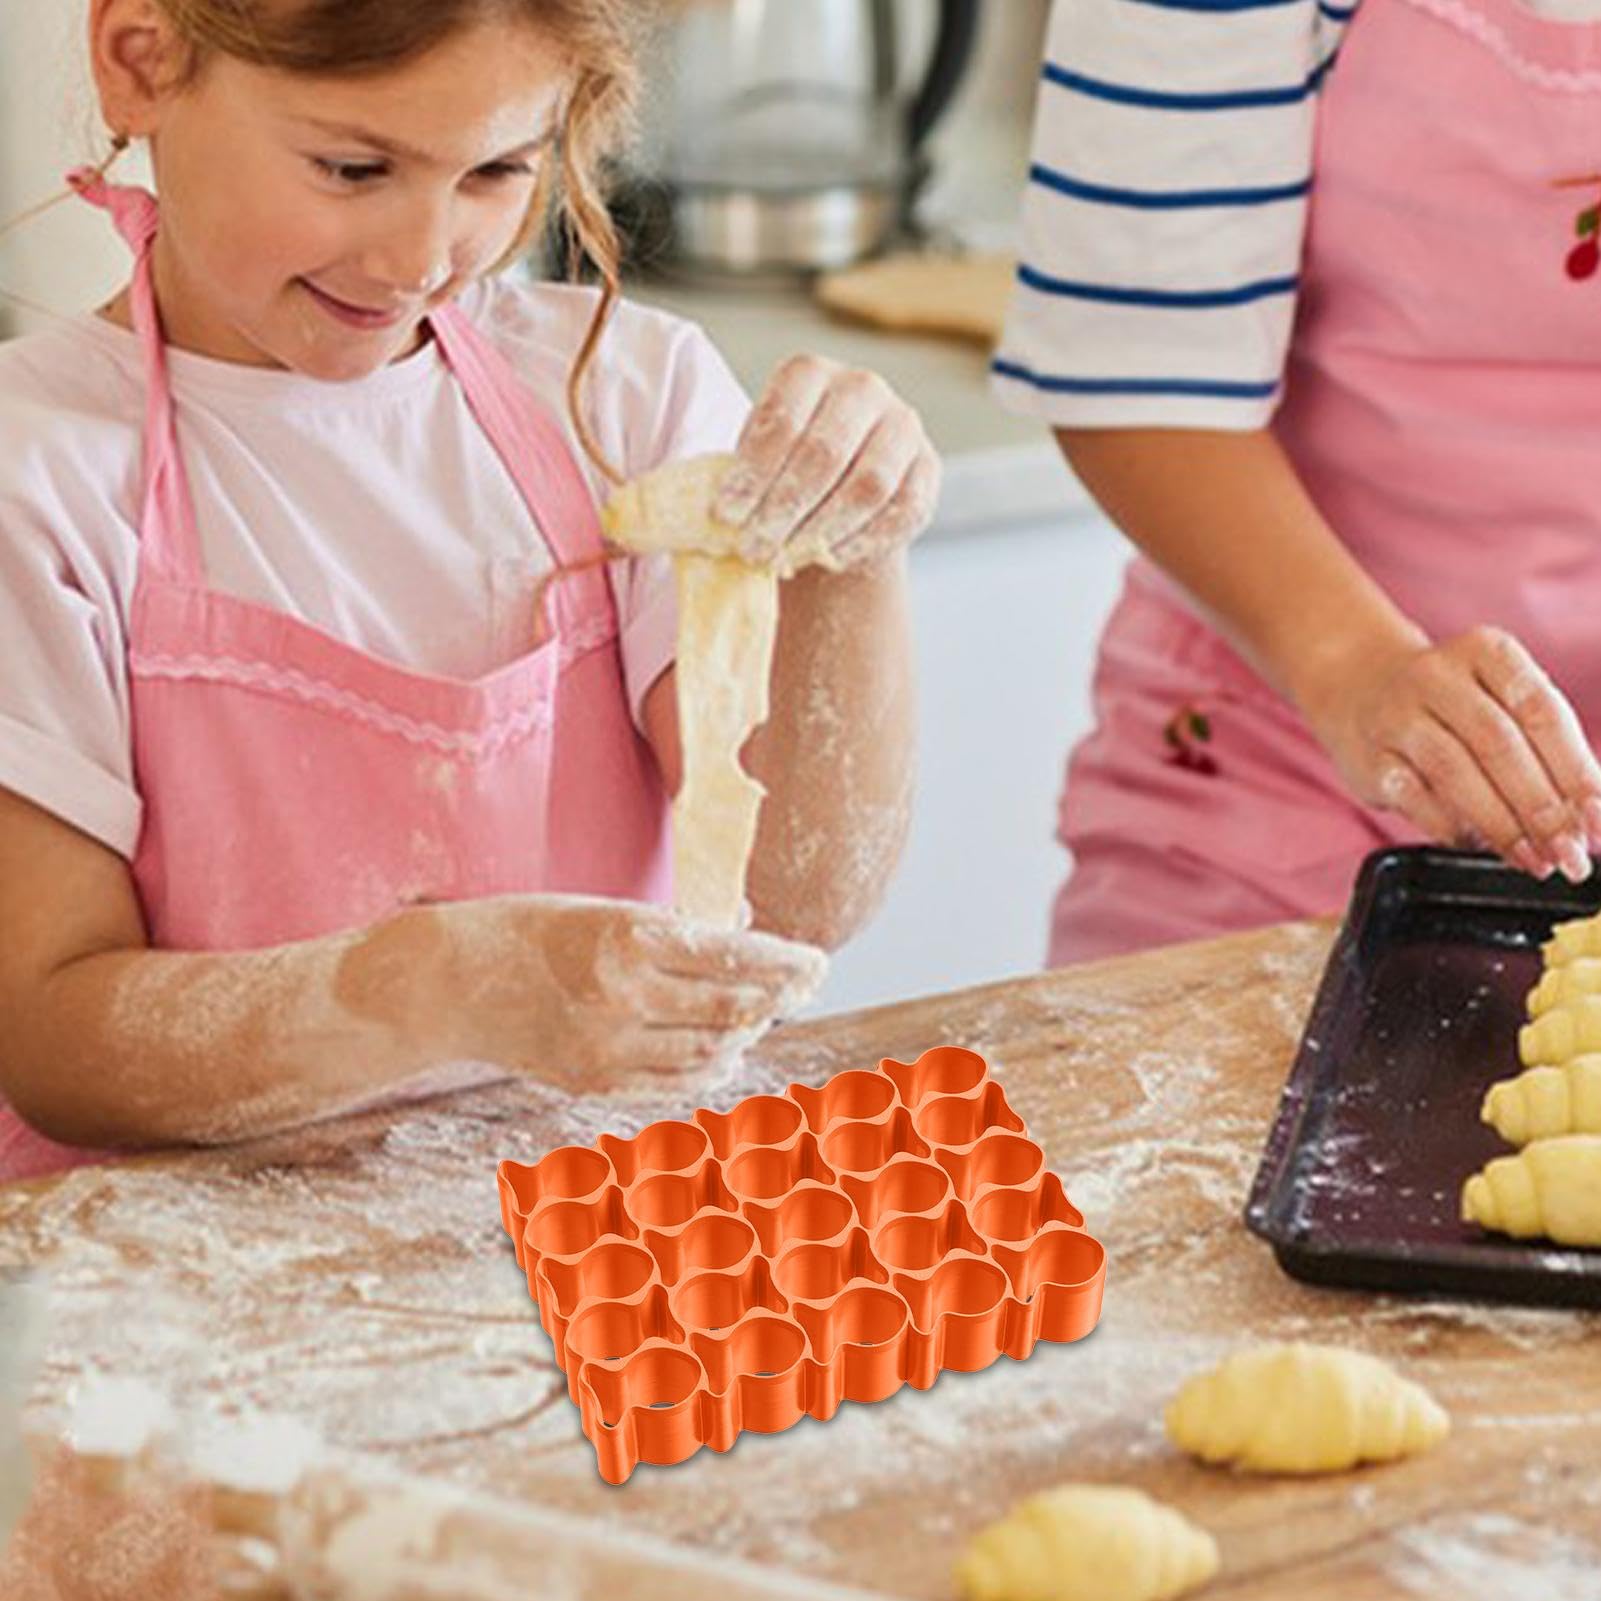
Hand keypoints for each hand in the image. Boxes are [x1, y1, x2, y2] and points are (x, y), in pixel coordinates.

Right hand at [423, 894, 826, 1092]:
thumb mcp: (604, 908)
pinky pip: (671, 1083)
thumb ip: (674, 928)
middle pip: (731, 1006)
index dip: (786, 964)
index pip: (734, 955)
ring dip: (746, 1035)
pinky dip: (708, 1071)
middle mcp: (625, 994)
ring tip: (764, 1017)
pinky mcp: (592, 1079)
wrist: (450, 981)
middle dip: (778, 999)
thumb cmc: (529, 930)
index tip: (819, 964)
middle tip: (806, 990)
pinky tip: (726, 1057)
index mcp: (630, 937)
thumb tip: (745, 931)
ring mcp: (609, 1045)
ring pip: (709, 1051)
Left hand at [711, 354, 940, 574]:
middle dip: (784, 507)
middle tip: (753, 548)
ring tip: (787, 558)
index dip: (752, 471)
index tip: (724, 514)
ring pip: (868, 484)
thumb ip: (727, 478)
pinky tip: (829, 558)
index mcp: (809, 373)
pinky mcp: (928, 467)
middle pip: (825, 452)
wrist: (839, 492)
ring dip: (822, 529)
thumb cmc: (781, 473)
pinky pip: (903, 510)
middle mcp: (862, 388)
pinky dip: (863, 540)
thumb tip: (669, 519)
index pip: (783, 419)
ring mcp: (902, 425)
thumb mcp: (752, 461)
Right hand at [1303, 625, 1600, 880]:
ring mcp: (1396, 715)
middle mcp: (1437, 675)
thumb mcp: (1501, 702)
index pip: (1541, 711)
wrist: (1360, 688)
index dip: (1576, 770)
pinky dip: (1452, 828)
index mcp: (1486, 651)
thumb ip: (1544, 750)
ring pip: (1454, 771)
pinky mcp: (1369, 757)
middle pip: (1499, 743)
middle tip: (1568, 853)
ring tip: (1533, 859)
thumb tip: (1586, 818)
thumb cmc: (1453, 705)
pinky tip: (1478, 845)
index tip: (1597, 818)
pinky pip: (1413, 798)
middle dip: (1542, 807)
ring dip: (1501, 824)